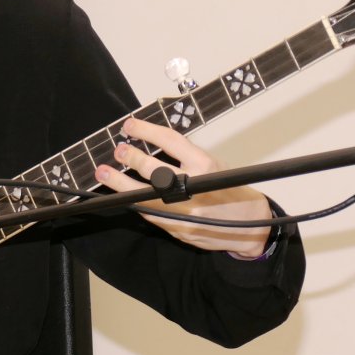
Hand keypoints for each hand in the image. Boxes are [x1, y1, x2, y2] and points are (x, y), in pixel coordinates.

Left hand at [94, 118, 272, 258]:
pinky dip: (136, 203)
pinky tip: (124, 196)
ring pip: (146, 196)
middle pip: (155, 171)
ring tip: (104, 173)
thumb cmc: (231, 190)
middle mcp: (195, 187)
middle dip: (132, 159)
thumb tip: (150, 145)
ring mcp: (186, 211)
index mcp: (205, 166)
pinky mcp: (179, 229)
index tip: (129, 125)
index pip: (171, 141)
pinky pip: (151, 214)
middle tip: (118, 150)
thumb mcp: (214, 165)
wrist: (250, 226)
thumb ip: (185, 157)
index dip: (147, 130)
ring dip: (121, 185)